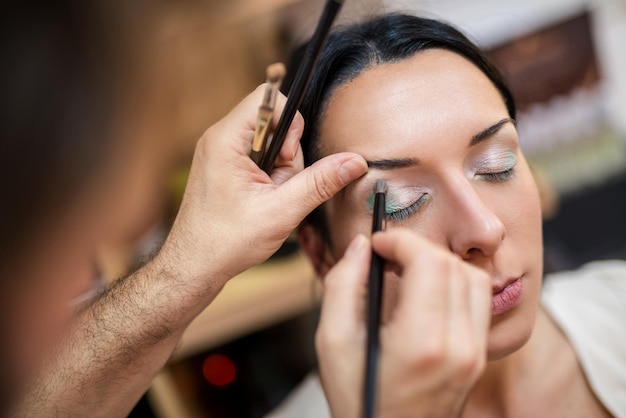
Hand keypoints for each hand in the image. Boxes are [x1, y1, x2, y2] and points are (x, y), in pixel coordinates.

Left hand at [159, 83, 367, 284]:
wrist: (194, 266)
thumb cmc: (225, 242)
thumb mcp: (282, 212)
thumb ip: (320, 182)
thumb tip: (354, 162)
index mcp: (225, 140)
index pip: (268, 98)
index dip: (290, 123)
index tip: (286, 159)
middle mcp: (219, 139)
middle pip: (274, 122)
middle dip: (287, 157)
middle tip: (277, 189)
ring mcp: (221, 153)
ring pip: (270, 143)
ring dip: (280, 172)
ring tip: (268, 200)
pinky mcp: (225, 167)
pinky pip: (260, 158)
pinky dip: (270, 178)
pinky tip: (263, 201)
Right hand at [316, 229, 490, 417]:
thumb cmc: (360, 401)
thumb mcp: (333, 343)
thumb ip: (343, 285)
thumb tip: (360, 247)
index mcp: (422, 343)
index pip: (430, 262)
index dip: (401, 241)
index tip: (378, 245)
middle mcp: (459, 347)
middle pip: (453, 265)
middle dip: (417, 248)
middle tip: (387, 256)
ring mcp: (474, 354)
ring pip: (474, 278)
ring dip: (439, 264)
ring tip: (407, 271)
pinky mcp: (479, 357)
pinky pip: (479, 302)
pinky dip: (455, 284)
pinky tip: (427, 292)